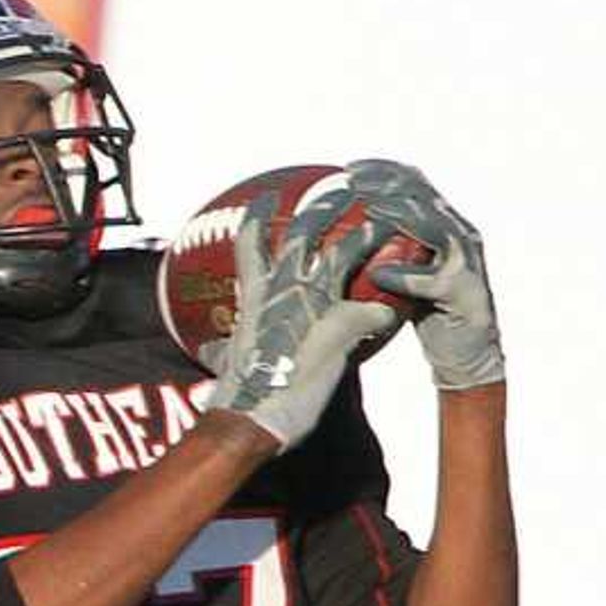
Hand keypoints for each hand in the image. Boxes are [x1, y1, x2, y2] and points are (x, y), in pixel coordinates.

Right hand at [208, 191, 403, 451]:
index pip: (252, 242)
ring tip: (391, 222)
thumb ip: (223, 346)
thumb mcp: (225, 361)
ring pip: (349, 250)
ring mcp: (314, 302)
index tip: (267, 198)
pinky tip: (397, 316)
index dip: (258, 217)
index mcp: (255, 295)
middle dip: (325, 204)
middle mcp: (284, 287)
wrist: (250, 417)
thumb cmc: (235, 398)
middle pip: (306, 229)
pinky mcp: (341, 327)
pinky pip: (375, 310)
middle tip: (345, 188)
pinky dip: (386, 312)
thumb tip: (208, 348)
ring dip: (372, 234)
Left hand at [343, 159, 503, 392]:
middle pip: (423, 195)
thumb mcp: (403, 275)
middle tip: (353, 180)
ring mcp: (466, 260)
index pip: (414, 184)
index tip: (349, 169)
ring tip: (368, 211)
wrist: (465, 356)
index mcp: (443, 226)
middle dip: (387, 182)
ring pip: (433, 226)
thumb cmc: (428, 315)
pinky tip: (379, 275)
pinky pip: (434, 280)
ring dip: (399, 215)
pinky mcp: (466, 292)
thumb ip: (385, 253)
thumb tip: (342, 240)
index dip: (383, 171)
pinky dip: (406, 277)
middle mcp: (459, 234)